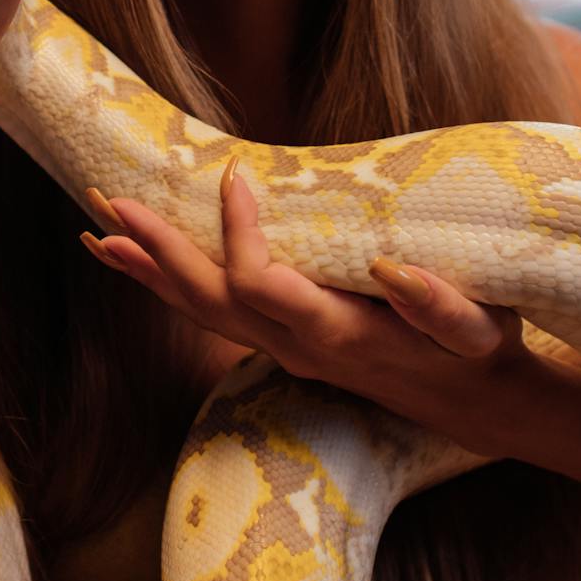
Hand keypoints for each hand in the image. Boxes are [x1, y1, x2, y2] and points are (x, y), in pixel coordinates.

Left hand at [81, 163, 525, 450]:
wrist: (479, 406)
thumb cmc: (481, 357)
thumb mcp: (479, 331)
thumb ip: (439, 307)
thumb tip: (391, 270)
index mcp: (337, 336)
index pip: (261, 283)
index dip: (239, 232)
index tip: (234, 173)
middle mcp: (298, 349)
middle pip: (209, 301)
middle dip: (158, 251)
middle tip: (110, 204)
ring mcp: (284, 351)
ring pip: (200, 312)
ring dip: (149, 271)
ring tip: (99, 234)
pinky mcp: (283, 343)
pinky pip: (213, 313)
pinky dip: (171, 285)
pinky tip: (142, 262)